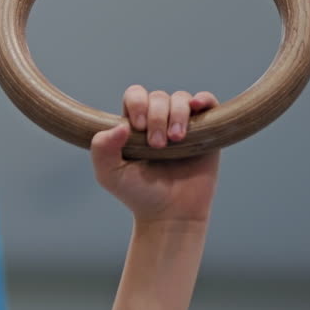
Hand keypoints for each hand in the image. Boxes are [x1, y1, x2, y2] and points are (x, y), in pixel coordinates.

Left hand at [90, 87, 219, 223]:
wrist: (170, 215)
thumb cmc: (138, 194)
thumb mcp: (109, 174)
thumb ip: (102, 149)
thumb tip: (120, 125)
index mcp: (134, 125)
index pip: (135, 95)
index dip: (137, 103)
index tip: (137, 127)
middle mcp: (159, 120)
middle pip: (158, 97)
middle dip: (157, 117)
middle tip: (157, 145)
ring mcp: (183, 125)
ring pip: (181, 99)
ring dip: (177, 114)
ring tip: (175, 139)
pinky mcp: (206, 132)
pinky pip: (207, 103)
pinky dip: (203, 99)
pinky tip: (196, 107)